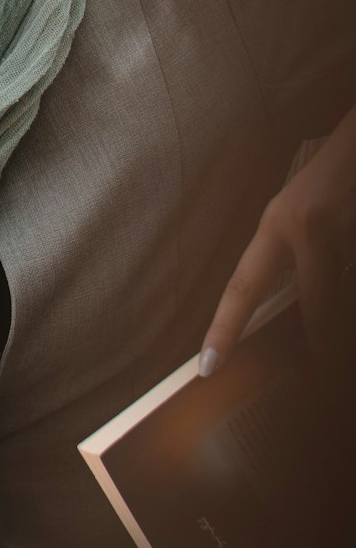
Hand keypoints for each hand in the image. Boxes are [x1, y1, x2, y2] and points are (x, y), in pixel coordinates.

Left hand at [200, 105, 355, 376]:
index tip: (207, 366)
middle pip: (319, 309)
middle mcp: (306, 229)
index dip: (224, 328)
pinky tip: (349, 255)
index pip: (243, 286)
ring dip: (342, 309)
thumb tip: (302, 309)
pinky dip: (352, 280)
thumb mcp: (300, 211)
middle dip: (324, 346)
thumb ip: (295, 254)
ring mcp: (344, 230)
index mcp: (278, 225)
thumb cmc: (335, 173)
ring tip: (333, 347)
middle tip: (321, 375)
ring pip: (344, 294)